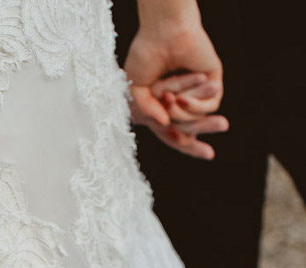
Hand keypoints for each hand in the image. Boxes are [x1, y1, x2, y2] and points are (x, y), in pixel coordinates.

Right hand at [125, 17, 224, 157]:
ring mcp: (198, 91)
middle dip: (196, 142)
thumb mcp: (134, 91)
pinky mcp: (211, 80)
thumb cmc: (144, 56)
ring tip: (173, 99)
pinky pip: (208, 105)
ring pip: (198, 120)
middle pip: (192, 131)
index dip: (187, 146)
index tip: (205, 156)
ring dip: (183, 114)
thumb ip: (145, 112)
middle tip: (208, 154)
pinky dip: (194, 103)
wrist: (161, 32)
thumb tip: (164, 124)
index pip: (177, 133)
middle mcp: (183, 100)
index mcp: (164, 107)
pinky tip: (184, 93)